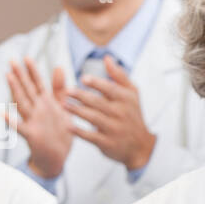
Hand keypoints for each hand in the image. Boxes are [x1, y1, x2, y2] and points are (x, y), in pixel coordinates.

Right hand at [5, 58, 73, 178]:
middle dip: (20, 75)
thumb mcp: (61, 108)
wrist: (55, 158)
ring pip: (22, 103)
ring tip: (7, 77)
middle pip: (27, 90)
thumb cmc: (58, 133)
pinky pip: (20, 127)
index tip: (26, 57)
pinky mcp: (32, 135)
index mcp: (45, 104)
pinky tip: (3, 113)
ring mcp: (33, 122)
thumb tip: (59, 66)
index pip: (37, 84)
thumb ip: (59, 89)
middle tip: (12, 60)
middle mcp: (37, 110)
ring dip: (15, 90)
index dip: (32, 71)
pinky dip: (12, 121)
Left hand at [64, 55, 155, 171]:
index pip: (110, 89)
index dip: (96, 83)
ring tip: (64, 104)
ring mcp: (114, 129)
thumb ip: (119, 75)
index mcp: (126, 99)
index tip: (83, 79)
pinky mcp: (107, 143)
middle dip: (81, 96)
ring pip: (93, 118)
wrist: (140, 146)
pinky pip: (91, 137)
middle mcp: (121, 114)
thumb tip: (107, 58)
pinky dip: (79, 132)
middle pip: (98, 102)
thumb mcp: (132, 94)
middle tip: (67, 91)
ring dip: (77, 111)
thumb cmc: (132, 115)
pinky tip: (68, 126)